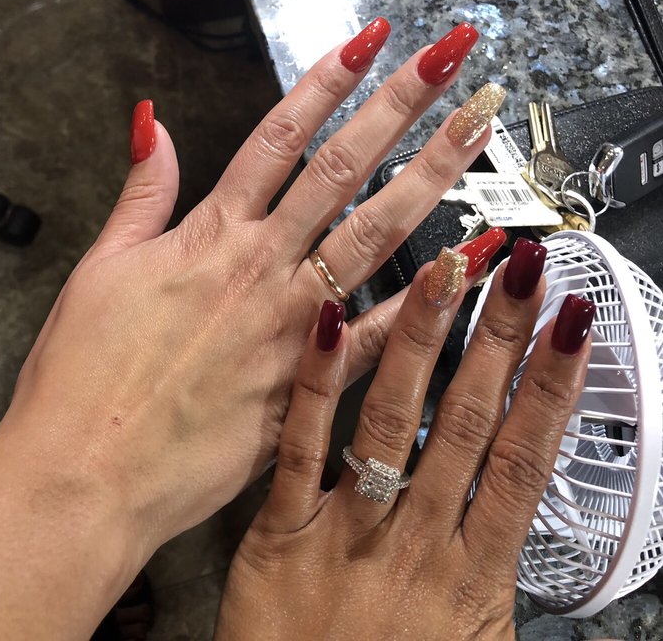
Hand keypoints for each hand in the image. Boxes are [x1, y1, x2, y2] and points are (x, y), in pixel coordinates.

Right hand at [1, 19, 497, 553]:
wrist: (86, 477)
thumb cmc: (81, 375)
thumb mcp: (101, 268)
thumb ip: (142, 192)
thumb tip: (154, 121)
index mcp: (209, 233)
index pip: (278, 136)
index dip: (327, 80)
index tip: (371, 38)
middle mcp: (261, 266)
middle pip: (342, 168)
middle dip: (400, 105)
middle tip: (451, 55)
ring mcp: (293, 322)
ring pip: (376, 233)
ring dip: (432, 173)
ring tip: (478, 126)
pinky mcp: (309, 381)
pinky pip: (385, 331)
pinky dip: (434, 293)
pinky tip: (480, 258)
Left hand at [216, 240, 594, 640]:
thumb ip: (496, 579)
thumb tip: (520, 517)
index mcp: (470, 574)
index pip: (522, 461)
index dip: (551, 390)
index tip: (570, 325)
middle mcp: (415, 544)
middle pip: (466, 424)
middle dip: (498, 343)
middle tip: (520, 272)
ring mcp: (347, 534)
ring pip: (391, 421)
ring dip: (420, 341)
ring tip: (444, 274)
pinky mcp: (281, 536)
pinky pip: (301, 449)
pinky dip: (318, 385)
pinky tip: (331, 323)